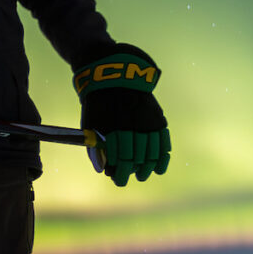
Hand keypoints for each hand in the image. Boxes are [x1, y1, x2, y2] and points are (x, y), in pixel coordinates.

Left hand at [73, 47, 170, 183]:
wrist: (112, 73)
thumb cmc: (97, 102)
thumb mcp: (89, 122)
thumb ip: (95, 146)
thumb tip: (102, 170)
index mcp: (114, 127)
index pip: (120, 157)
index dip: (120, 172)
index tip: (117, 180)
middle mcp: (132, 125)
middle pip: (136, 157)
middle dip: (132, 171)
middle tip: (127, 180)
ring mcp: (147, 120)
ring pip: (152, 150)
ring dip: (148, 167)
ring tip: (144, 175)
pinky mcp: (157, 115)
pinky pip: (163, 139)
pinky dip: (163, 155)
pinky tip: (159, 166)